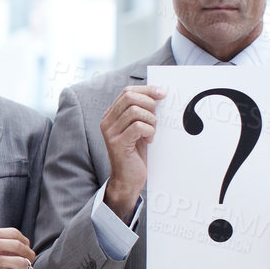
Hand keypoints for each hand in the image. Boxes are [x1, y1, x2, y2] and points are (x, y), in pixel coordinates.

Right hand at [99, 84, 163, 221]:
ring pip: (135, 111)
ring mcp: (110, 133)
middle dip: (149, 104)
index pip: (127, 91)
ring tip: (151, 132)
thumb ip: (141, 112)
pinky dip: (149, 132)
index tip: (162, 93)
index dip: (147, 90)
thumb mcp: (137, 129)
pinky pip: (138, 127)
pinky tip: (148, 140)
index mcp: (111, 115)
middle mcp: (107, 121)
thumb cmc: (135, 153)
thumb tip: (157, 95)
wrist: (127, 179)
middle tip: (156, 117)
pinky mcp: (117, 144)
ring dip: (151, 120)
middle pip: (130, 97)